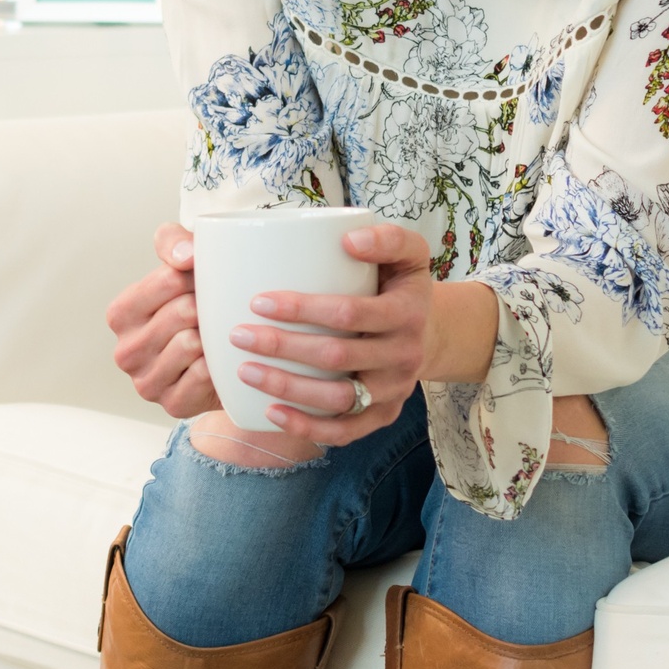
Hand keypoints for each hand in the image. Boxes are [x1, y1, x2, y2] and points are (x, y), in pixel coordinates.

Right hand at [105, 223, 219, 419]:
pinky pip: (202, 375)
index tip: (207, 280)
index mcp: (120, 313)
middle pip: (182, 312)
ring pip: (191, 343)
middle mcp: (126, 351)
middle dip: (207, 306)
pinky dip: (218, 363)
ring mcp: (146, 382)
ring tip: (218, 332)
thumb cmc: (194, 304)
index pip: (168, 280)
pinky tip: (220, 358)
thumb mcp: (180, 265)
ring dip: (214, 336)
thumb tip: (185, 257)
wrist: (217, 355)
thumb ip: (173, 243)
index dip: (197, 276)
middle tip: (217, 309)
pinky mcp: (172, 404)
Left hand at [229, 223, 430, 445]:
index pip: (350, 313)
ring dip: (287, 388)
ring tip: (244, 370)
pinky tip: (270, 411)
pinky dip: (306, 426)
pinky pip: (345, 431)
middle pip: (337, 357)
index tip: (259, 301)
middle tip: (239, 335)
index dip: (303, 309)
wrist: (429, 332)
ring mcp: (394, 391)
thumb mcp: (408, 253)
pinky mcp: (382, 416)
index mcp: (407, 313)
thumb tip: (347, 239)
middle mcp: (404, 356)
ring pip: (338, 399)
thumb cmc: (400, 285)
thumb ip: (386, 237)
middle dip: (283, 347)